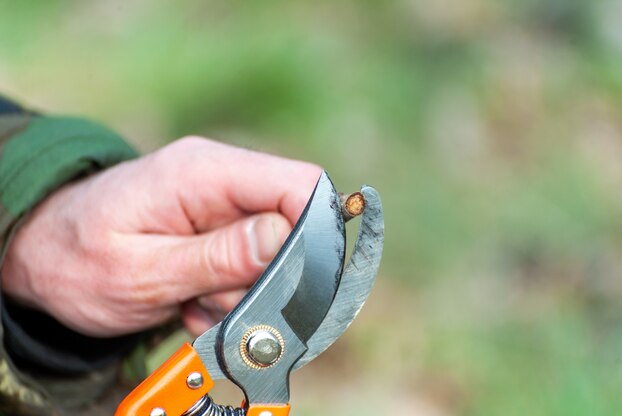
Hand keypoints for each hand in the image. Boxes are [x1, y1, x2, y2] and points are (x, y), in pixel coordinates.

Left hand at [1, 137, 320, 336]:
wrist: (43, 254)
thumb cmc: (77, 259)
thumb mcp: (144, 271)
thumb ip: (218, 255)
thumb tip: (288, 236)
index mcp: (205, 172)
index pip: (299, 183)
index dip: (315, 232)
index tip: (296, 282)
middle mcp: (221, 178)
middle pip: (294, 222)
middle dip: (269, 276)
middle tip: (219, 300)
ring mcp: (220, 202)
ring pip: (275, 252)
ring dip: (243, 291)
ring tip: (193, 303)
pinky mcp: (217, 226)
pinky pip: (251, 262)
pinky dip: (231, 293)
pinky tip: (192, 300)